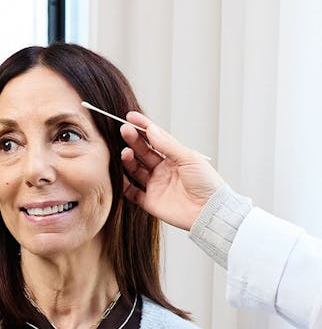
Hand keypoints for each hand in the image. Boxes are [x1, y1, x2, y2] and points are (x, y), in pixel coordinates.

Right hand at [120, 112, 224, 230]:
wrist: (210, 211)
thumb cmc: (207, 183)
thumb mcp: (189, 158)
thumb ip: (168, 145)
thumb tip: (152, 129)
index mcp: (174, 158)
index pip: (155, 138)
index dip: (143, 127)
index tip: (131, 117)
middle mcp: (163, 170)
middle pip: (143, 152)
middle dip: (133, 140)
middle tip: (124, 130)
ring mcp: (155, 185)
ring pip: (135, 169)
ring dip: (128, 160)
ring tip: (125, 152)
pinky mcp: (149, 201)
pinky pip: (131, 192)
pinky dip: (123, 184)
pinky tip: (119, 175)